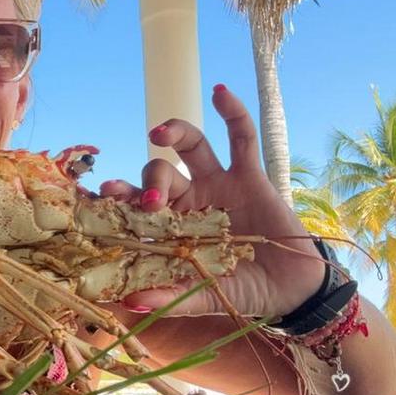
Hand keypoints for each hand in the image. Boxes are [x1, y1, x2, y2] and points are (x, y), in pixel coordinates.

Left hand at [99, 85, 325, 317]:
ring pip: (191, 146)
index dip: (121, 196)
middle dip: (151, 180)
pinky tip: (220, 93)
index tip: (105, 195)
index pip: (136, 203)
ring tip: (159, 132)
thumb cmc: (240, 291)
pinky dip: (232, 113)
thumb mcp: (201, 297)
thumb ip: (168, 295)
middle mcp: (189, 199)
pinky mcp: (250, 174)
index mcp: (169, 225)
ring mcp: (218, 183)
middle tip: (151, 199)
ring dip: (175, 133)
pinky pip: (240, 137)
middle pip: (160, 172)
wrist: (290, 290)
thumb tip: (128, 301)